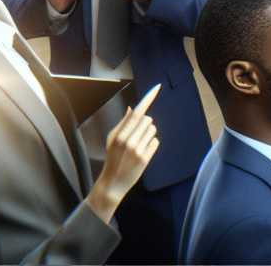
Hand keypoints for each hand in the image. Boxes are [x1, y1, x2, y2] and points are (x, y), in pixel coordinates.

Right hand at [86, 85, 160, 222]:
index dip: (148, 98)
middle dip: (144, 124)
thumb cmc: (112, 158)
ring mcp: (138, 150)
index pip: (137, 112)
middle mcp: (129, 141)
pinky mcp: (145, 158)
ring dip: (148, 134)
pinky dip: (151, 144)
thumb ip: (123, 123)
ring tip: (138, 144)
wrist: (113, 183)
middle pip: (148, 119)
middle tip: (136, 135)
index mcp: (119, 135)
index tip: (157, 87)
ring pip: (153, 130)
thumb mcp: (112, 139)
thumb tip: (133, 108)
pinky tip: (143, 151)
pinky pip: (156, 142)